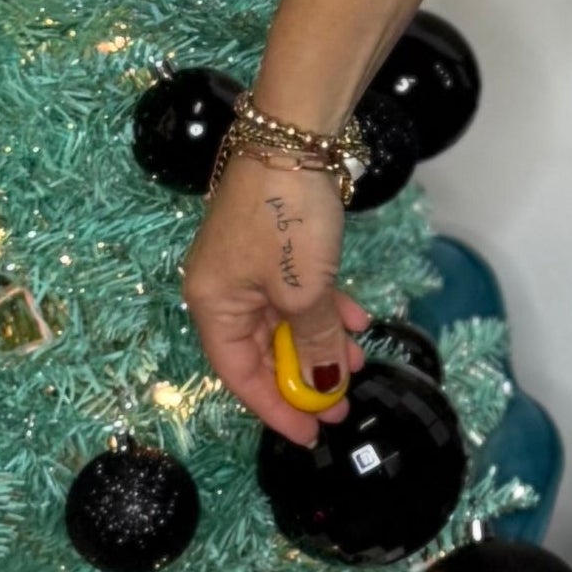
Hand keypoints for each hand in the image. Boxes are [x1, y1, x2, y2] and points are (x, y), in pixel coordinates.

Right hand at [183, 157, 372, 450]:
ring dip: (321, 345)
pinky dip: (325, 310)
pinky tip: (356, 320)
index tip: (308, 433)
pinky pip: (299, 293)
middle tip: (341, 404)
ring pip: (286, 322)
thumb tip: (325, 385)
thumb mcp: (305, 291)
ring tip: (358, 362)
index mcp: (213, 304)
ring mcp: (250, 266)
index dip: (274, 408)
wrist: (293, 138)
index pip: (239, 375)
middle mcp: (224, 288)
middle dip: (304, 378)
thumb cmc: (286, 217)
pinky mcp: (275, 245)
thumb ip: (314, 343)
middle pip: (262, 352)